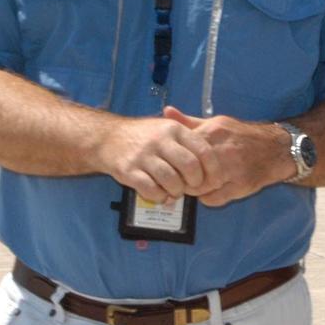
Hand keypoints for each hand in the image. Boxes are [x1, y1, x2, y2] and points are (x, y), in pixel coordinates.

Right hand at [95, 115, 222, 203]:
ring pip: (171, 180)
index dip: (213, 169)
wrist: (108, 138)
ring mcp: (144, 155)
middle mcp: (160, 140)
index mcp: (174, 129)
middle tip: (193, 187)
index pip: (202, 150)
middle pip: (189, 166)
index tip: (216, 180)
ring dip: (177, 192)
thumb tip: (213, 161)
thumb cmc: (144, 136)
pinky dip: (159, 197)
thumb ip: (189, 139)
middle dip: (196, 182)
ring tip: (175, 192)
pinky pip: (151, 190)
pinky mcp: (129, 171)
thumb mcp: (167, 127)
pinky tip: (160, 195)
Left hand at [162, 106, 290, 205]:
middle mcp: (221, 150)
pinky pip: (213, 199)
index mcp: (212, 132)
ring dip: (196, 189)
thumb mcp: (216, 124)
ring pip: (199, 187)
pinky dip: (208, 198)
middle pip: (189, 171)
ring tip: (198, 184)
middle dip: (184, 177)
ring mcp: (232, 169)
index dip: (176, 161)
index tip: (176, 164)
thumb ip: (190, 122)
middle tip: (185, 178)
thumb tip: (167, 112)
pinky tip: (211, 191)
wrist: (275, 148)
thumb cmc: (240, 136)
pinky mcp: (239, 186)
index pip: (182, 152)